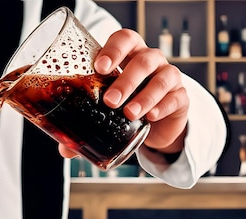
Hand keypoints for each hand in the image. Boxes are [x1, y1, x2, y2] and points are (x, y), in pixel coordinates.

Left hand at [58, 28, 187, 159]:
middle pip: (143, 60)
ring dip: (144, 96)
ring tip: (128, 113)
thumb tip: (65, 150)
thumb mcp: (105, 109)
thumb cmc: (125, 104)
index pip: (124, 39)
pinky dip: (162, 107)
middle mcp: (151, 61)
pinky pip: (175, 98)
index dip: (114, 50)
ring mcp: (169, 77)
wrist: (156, 122)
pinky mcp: (180, 98)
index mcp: (129, 55)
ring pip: (163, 78)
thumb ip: (84, 123)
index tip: (99, 67)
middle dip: (126, 80)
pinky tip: (151, 117)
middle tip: (110, 101)